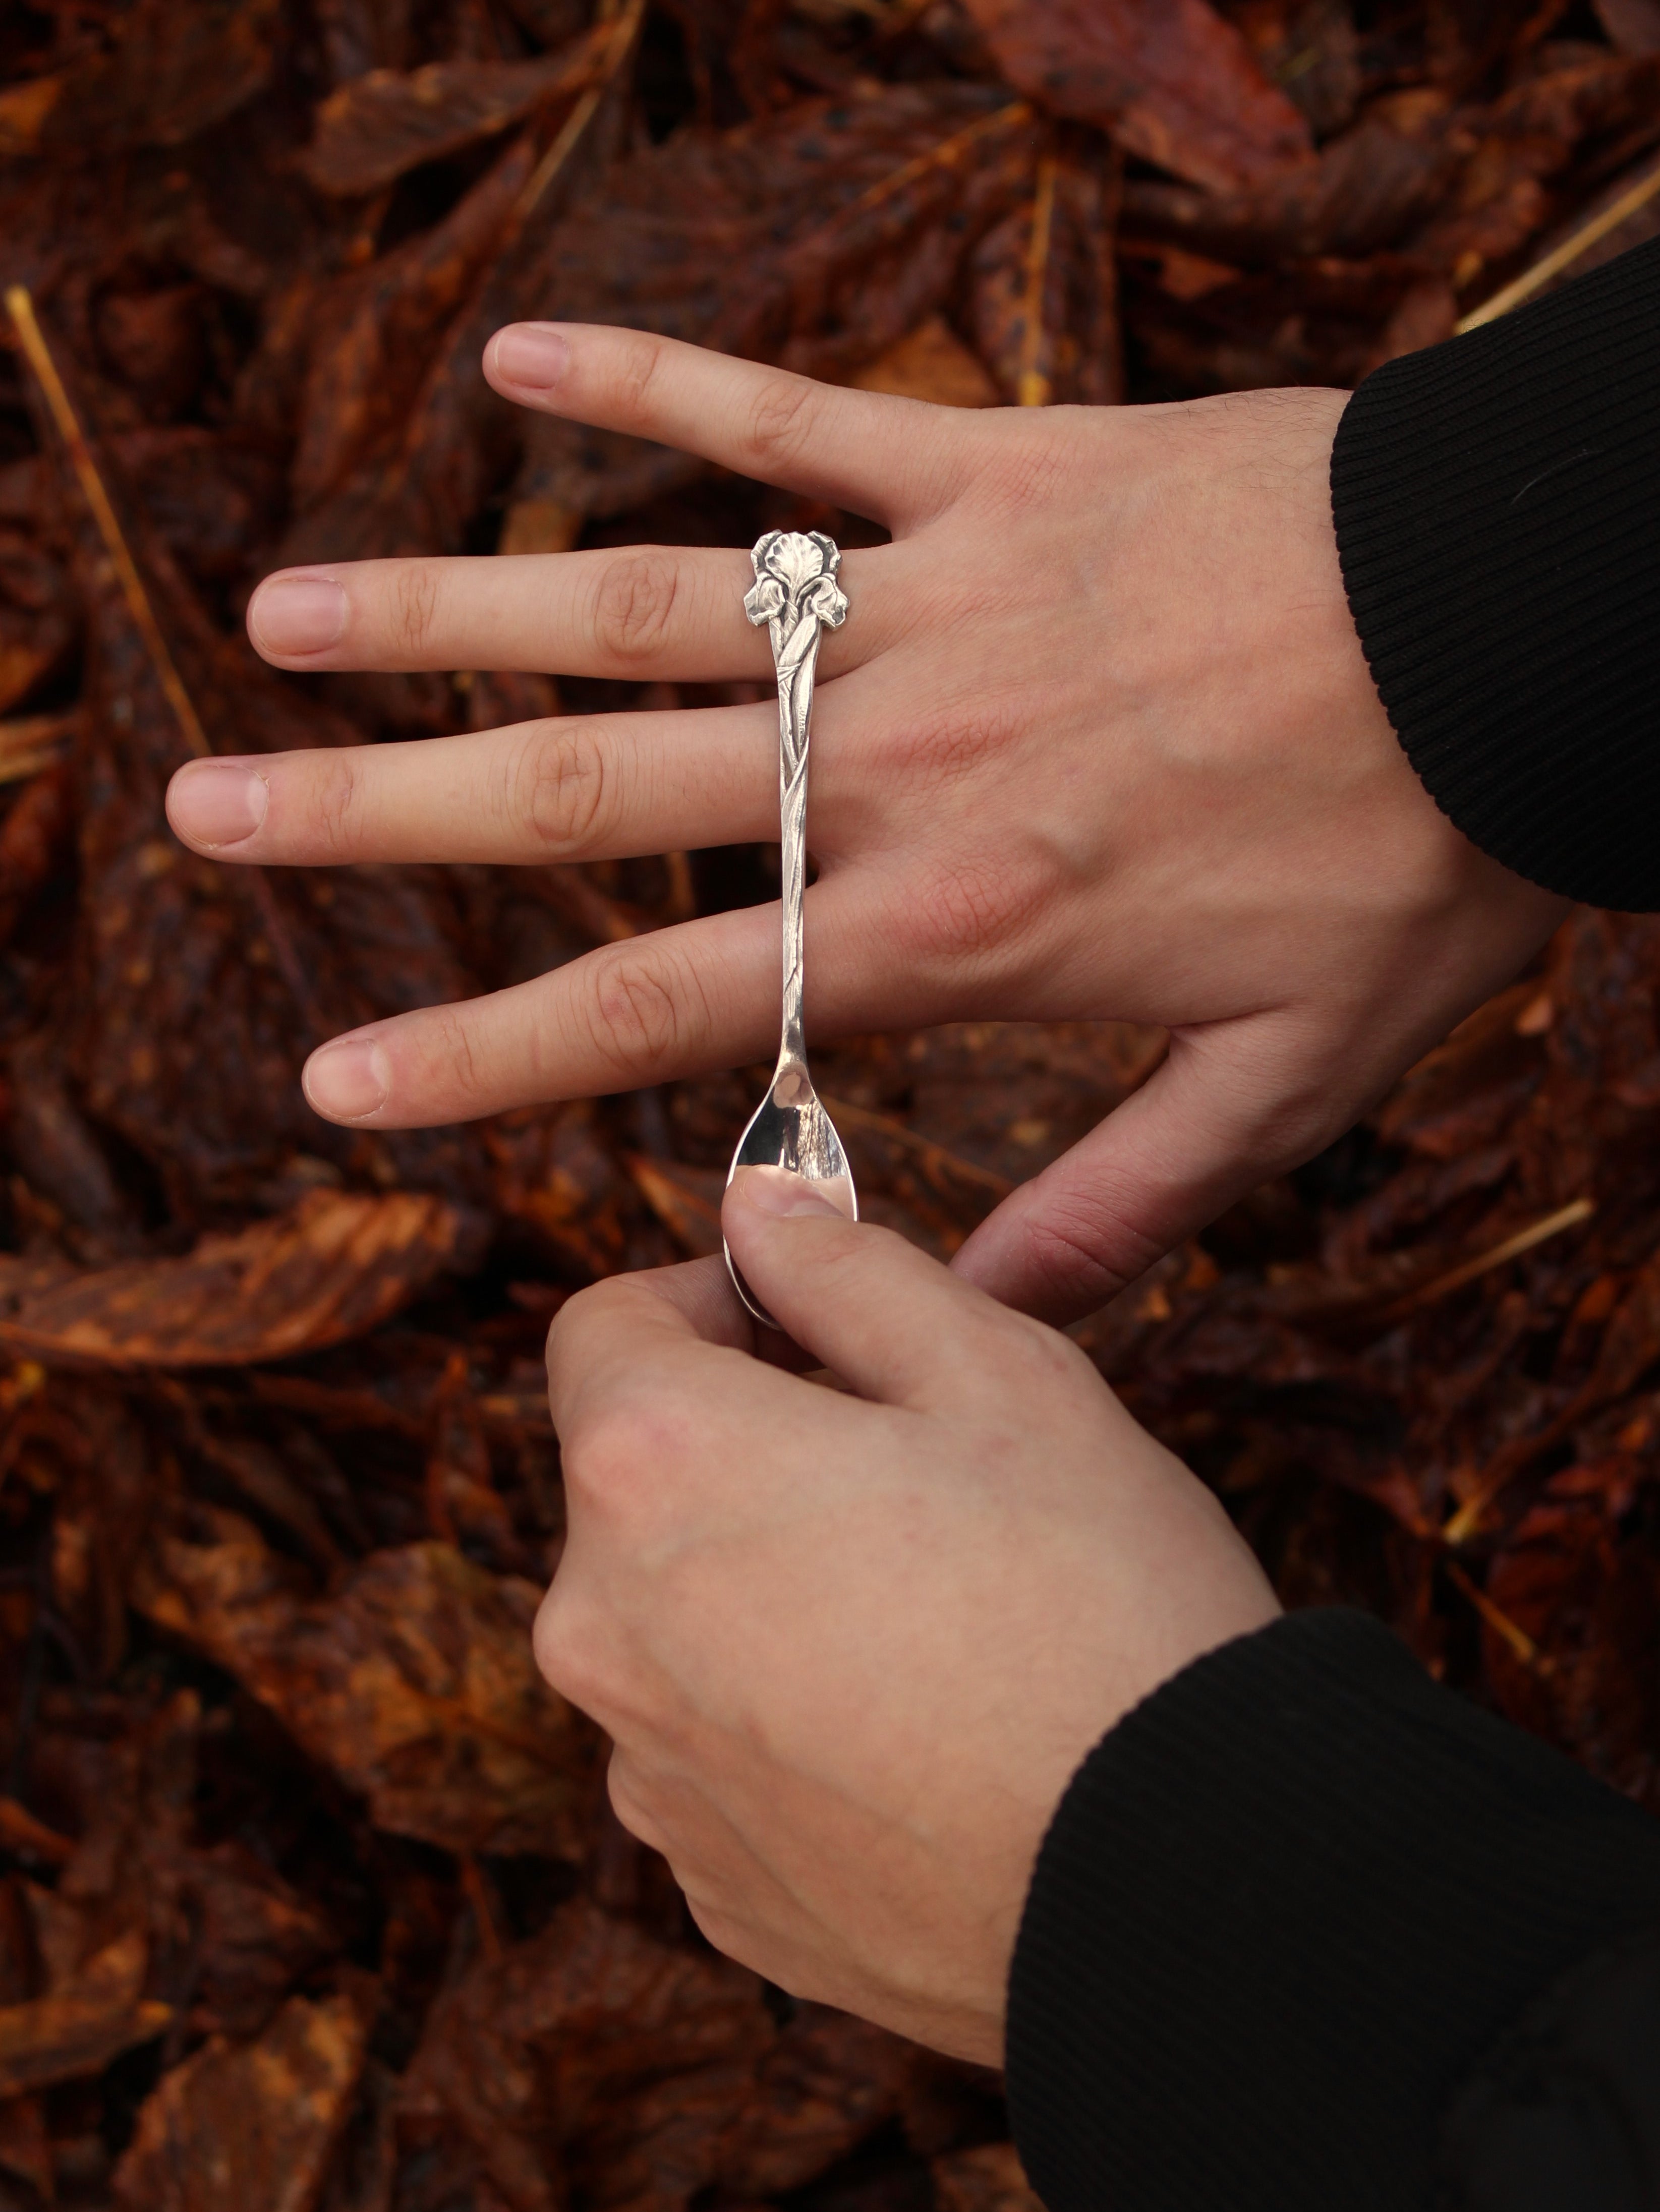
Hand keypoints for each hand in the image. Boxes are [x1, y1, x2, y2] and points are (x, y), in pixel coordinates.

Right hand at [165, 325, 1565, 1320]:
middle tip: (210, 810)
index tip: (338, 1074)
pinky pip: (796, 419)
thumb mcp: (1292, 1086)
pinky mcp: (992, 469)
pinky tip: (514, 364)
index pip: (667, 1005)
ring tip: (281, 614)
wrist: (1524, 636)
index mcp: (950, 928)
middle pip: (592, 797)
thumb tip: (978, 1324)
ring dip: (452, 608)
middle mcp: (894, 766)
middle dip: (384, 811)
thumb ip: (1119, 1208)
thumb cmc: (1415, 862)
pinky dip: (659, 384)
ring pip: (645, 606)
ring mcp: (928, 603)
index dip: (490, 1051)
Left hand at [533, 1165, 1278, 2062]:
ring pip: (676, 1624)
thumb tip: (757, 1213)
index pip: (598, 1327)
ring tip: (931, 1621)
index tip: (802, 1328)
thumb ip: (846, 1271)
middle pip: (635, 1484)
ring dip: (762, 1591)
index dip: (704, 1303)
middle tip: (908, 1475)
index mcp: (653, 1466)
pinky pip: (719, 1757)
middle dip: (742, 1451)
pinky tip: (922, 1740)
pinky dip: (788, 1726)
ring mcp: (647, 1774)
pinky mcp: (708, 1885)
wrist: (1178, 1885)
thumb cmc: (1101, 1602)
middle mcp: (601, 1627)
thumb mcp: (1000, 1370)